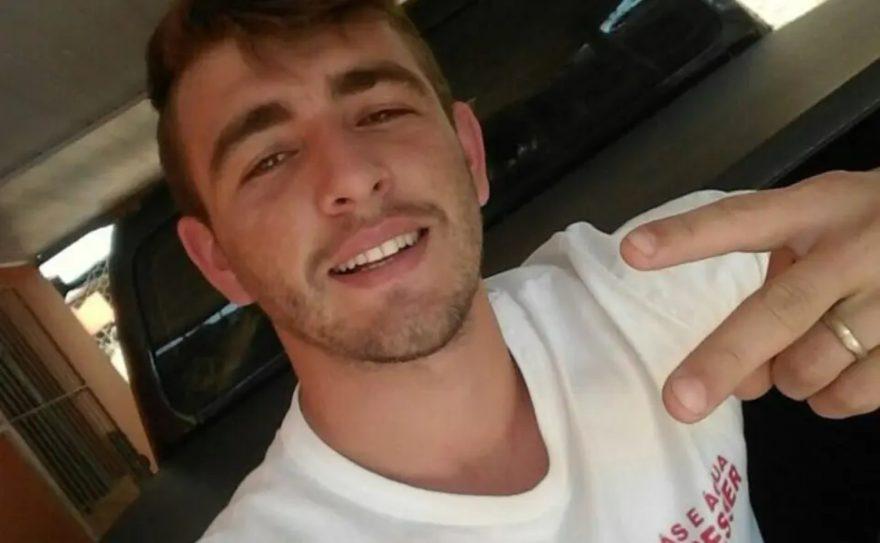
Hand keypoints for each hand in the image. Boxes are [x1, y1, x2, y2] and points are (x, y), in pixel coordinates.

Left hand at [620, 170, 879, 422]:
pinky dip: (832, 399)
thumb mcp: (825, 222)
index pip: (743, 220)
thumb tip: (740, 375)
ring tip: (801, 356)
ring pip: (813, 364)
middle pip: (780, 310)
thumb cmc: (876, 227)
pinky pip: (856, 393)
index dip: (688, 238)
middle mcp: (856, 247)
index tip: (631, 251)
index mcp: (820, 207)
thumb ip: (775, 279)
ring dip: (789, 378)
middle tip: (680, 402)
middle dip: (724, 358)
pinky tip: (835, 379)